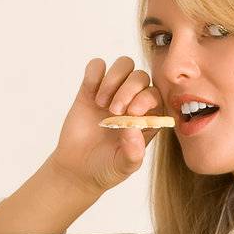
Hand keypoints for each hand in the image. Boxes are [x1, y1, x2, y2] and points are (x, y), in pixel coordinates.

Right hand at [50, 57, 166, 196]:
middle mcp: (133, 102)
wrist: (77, 169)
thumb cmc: (106, 168)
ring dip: (113, 79)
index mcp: (147, 118)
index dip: (146, 98)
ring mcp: (112, 93)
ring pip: (123, 65)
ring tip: (101, 104)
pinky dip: (95, 72)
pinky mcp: (91, 88)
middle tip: (113, 111)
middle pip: (140, 77)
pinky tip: (91, 94)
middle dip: (128, 89)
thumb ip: (133, 153)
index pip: (155, 96)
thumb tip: (134, 128)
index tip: (132, 113)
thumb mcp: (124, 167)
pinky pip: (97, 65)